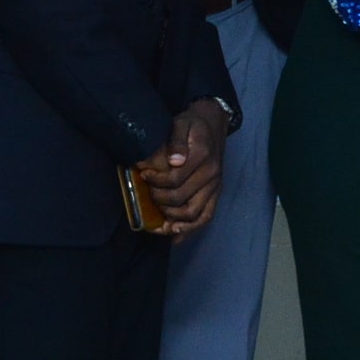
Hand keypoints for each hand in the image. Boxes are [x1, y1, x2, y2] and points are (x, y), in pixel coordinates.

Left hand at [146, 101, 229, 235]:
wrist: (214, 123)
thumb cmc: (193, 124)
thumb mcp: (181, 123)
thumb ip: (176, 141)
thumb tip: (173, 161)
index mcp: (202, 157)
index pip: (174, 180)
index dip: (155, 181)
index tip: (143, 174)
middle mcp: (211, 175)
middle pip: (181, 200)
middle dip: (159, 200)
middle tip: (148, 192)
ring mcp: (215, 186)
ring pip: (194, 214)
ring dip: (173, 220)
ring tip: (157, 218)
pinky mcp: (216, 193)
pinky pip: (206, 216)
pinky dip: (190, 230)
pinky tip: (175, 237)